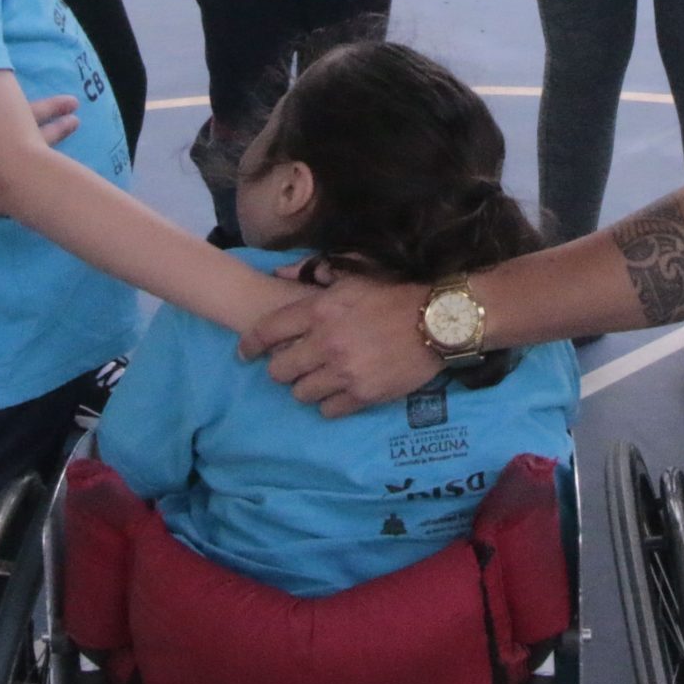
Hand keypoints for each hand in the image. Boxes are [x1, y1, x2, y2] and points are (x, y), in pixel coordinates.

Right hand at [0, 93, 77, 214]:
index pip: (25, 115)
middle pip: (27, 145)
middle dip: (55, 132)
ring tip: (62, 164)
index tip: (71, 101)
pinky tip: (26, 207)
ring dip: (39, 169)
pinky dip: (8, 205)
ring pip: (13, 179)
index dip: (51, 108)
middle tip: (76, 121)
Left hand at [237, 274, 439, 416]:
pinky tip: (341, 390)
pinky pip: (328, 410)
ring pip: (300, 393)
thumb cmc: (394, 293)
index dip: (250, 346)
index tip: (245, 353)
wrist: (438, 320)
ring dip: (307, 386)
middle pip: (279, 370)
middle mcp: (326, 343)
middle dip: (283, 368)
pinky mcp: (362, 395)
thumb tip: (277, 273)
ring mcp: (344, 372)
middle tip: (296, 364)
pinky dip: (330, 403)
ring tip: (321, 378)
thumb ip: (312, 272)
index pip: (267, 332)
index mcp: (320, 310)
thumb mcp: (353, 273)